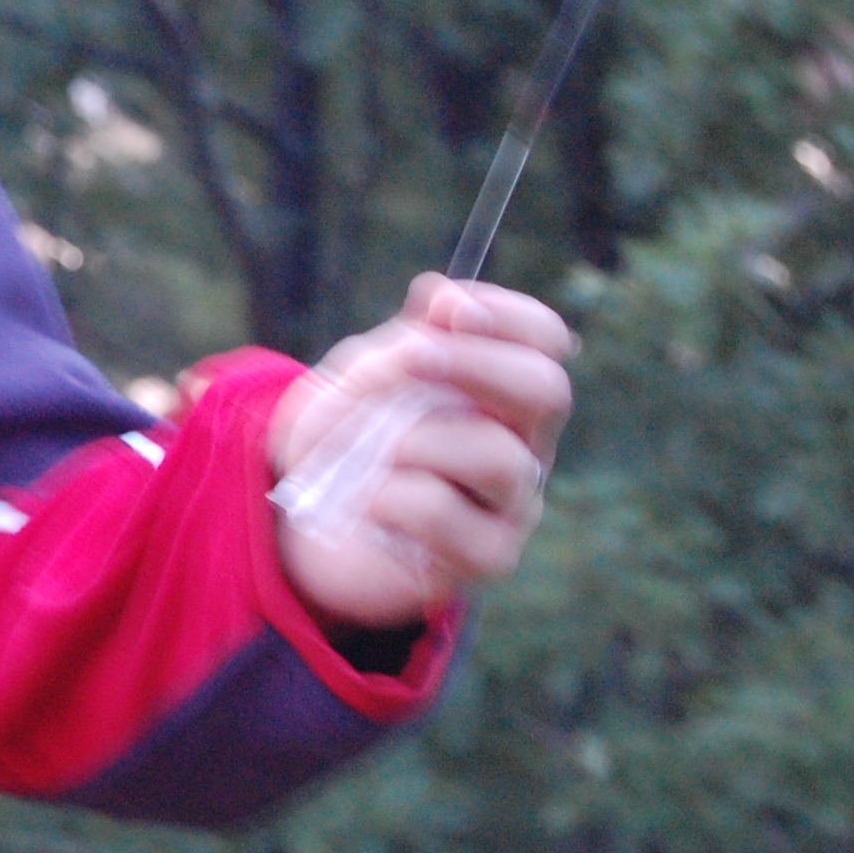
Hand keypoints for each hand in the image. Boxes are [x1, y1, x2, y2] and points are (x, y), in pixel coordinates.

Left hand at [268, 274, 573, 628]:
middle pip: (547, 390)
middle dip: (473, 362)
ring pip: (499, 456)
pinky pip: (444, 511)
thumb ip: (397, 344)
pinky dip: (391, 494)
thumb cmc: (344, 445)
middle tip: (409, 357)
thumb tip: (440, 296)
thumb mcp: (353, 381)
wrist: (305, 526)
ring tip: (377, 448)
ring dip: (420, 438)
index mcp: (502, 393)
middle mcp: (523, 445)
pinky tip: (368, 499)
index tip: (447, 308)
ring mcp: (511, 505)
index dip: (507, 315)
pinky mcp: (485, 556)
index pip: (545, 340)